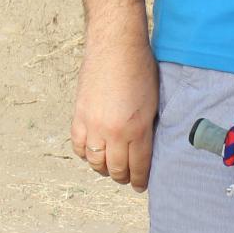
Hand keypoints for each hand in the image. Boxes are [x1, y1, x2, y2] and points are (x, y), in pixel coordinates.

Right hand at [70, 31, 158, 191]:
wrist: (116, 46)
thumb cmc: (141, 69)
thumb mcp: (154, 103)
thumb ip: (148, 129)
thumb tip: (145, 149)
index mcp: (137, 129)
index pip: (138, 167)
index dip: (139, 180)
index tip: (140, 185)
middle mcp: (114, 132)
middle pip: (116, 169)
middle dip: (123, 177)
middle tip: (128, 178)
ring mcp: (93, 125)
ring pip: (95, 162)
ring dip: (104, 168)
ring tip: (111, 166)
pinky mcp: (79, 116)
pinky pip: (79, 146)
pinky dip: (86, 154)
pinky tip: (94, 151)